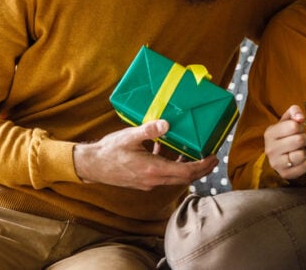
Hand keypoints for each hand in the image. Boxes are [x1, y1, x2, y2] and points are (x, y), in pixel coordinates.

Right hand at [73, 120, 217, 190]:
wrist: (92, 166)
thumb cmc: (109, 151)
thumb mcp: (130, 136)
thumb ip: (149, 130)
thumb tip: (166, 123)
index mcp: (153, 170)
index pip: (185, 172)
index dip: (202, 166)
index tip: (213, 157)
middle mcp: (153, 180)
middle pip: (184, 178)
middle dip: (200, 169)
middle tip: (212, 157)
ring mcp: (148, 182)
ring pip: (174, 178)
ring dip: (187, 167)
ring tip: (195, 153)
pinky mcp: (143, 181)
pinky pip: (164, 175)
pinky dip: (171, 166)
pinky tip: (166, 150)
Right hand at [264, 105, 305, 180]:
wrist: (277, 156)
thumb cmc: (284, 136)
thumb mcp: (286, 121)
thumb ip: (294, 111)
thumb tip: (300, 117)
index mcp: (270, 133)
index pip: (293, 126)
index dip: (299, 126)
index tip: (296, 130)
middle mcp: (270, 149)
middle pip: (299, 140)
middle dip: (303, 138)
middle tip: (299, 140)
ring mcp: (276, 163)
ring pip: (301, 155)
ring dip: (304, 151)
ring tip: (299, 150)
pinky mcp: (284, 173)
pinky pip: (304, 167)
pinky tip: (300, 160)